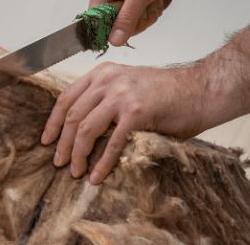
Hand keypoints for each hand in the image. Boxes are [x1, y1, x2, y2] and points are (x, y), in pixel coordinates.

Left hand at [40, 62, 206, 184]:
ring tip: (76, 172)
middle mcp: (108, 81)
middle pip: (73, 116)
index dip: (53, 122)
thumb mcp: (127, 85)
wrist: (202, 90)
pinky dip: (102, 162)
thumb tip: (82, 129)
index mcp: (102, 73)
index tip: (47, 139)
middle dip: (62, 143)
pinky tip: (97, 176)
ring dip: (78, 154)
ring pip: (86, 129)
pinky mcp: (137, 112)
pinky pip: (112, 142)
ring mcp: (121, 95)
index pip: (66, 98)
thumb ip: (105, 99)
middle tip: (58, 162)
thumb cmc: (168, 93)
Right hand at [91, 0, 184, 45]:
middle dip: (137, 20)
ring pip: (131, 22)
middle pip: (116, 26)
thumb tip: (113, 42)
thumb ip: (126, 20)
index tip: (129, 24)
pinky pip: (140, 16)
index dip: (111, 29)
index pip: (96, 23)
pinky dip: (151, 9)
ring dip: (147, 13)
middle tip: (146, 4)